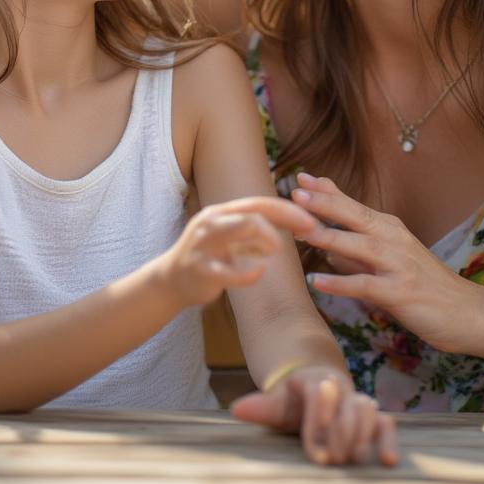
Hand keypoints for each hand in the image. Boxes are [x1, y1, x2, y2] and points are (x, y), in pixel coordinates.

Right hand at [156, 196, 316, 309]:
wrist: (170, 281)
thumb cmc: (209, 257)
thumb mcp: (231, 237)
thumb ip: (256, 229)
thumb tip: (292, 221)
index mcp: (223, 212)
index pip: (261, 203)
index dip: (289, 209)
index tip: (313, 220)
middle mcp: (212, 221)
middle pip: (254, 211)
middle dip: (285, 218)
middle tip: (308, 233)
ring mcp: (204, 243)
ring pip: (240, 227)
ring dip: (267, 236)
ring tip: (277, 249)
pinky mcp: (200, 269)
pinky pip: (227, 270)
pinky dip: (248, 272)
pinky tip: (258, 273)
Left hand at [231, 366, 398, 465]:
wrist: (313, 385)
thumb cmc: (292, 401)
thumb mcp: (276, 403)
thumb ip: (261, 408)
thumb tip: (236, 409)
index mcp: (313, 380)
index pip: (319, 395)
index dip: (319, 424)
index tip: (316, 456)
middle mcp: (338, 386)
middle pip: (346, 405)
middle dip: (340, 434)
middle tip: (332, 461)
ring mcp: (356, 399)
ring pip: (367, 410)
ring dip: (362, 436)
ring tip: (354, 460)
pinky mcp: (372, 416)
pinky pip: (385, 424)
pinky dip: (388, 440)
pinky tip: (388, 461)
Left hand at [291, 173, 483, 354]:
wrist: (472, 314)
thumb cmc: (427, 287)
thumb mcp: (390, 259)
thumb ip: (357, 245)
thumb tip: (322, 235)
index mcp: (390, 229)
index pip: (353, 206)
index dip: (327, 192)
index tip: (300, 179)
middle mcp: (395, 240)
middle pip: (356, 217)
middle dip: (325, 204)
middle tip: (295, 193)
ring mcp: (400, 265)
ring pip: (361, 247)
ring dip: (331, 238)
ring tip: (303, 231)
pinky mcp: (402, 293)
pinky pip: (368, 286)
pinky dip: (342, 283)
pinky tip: (318, 283)